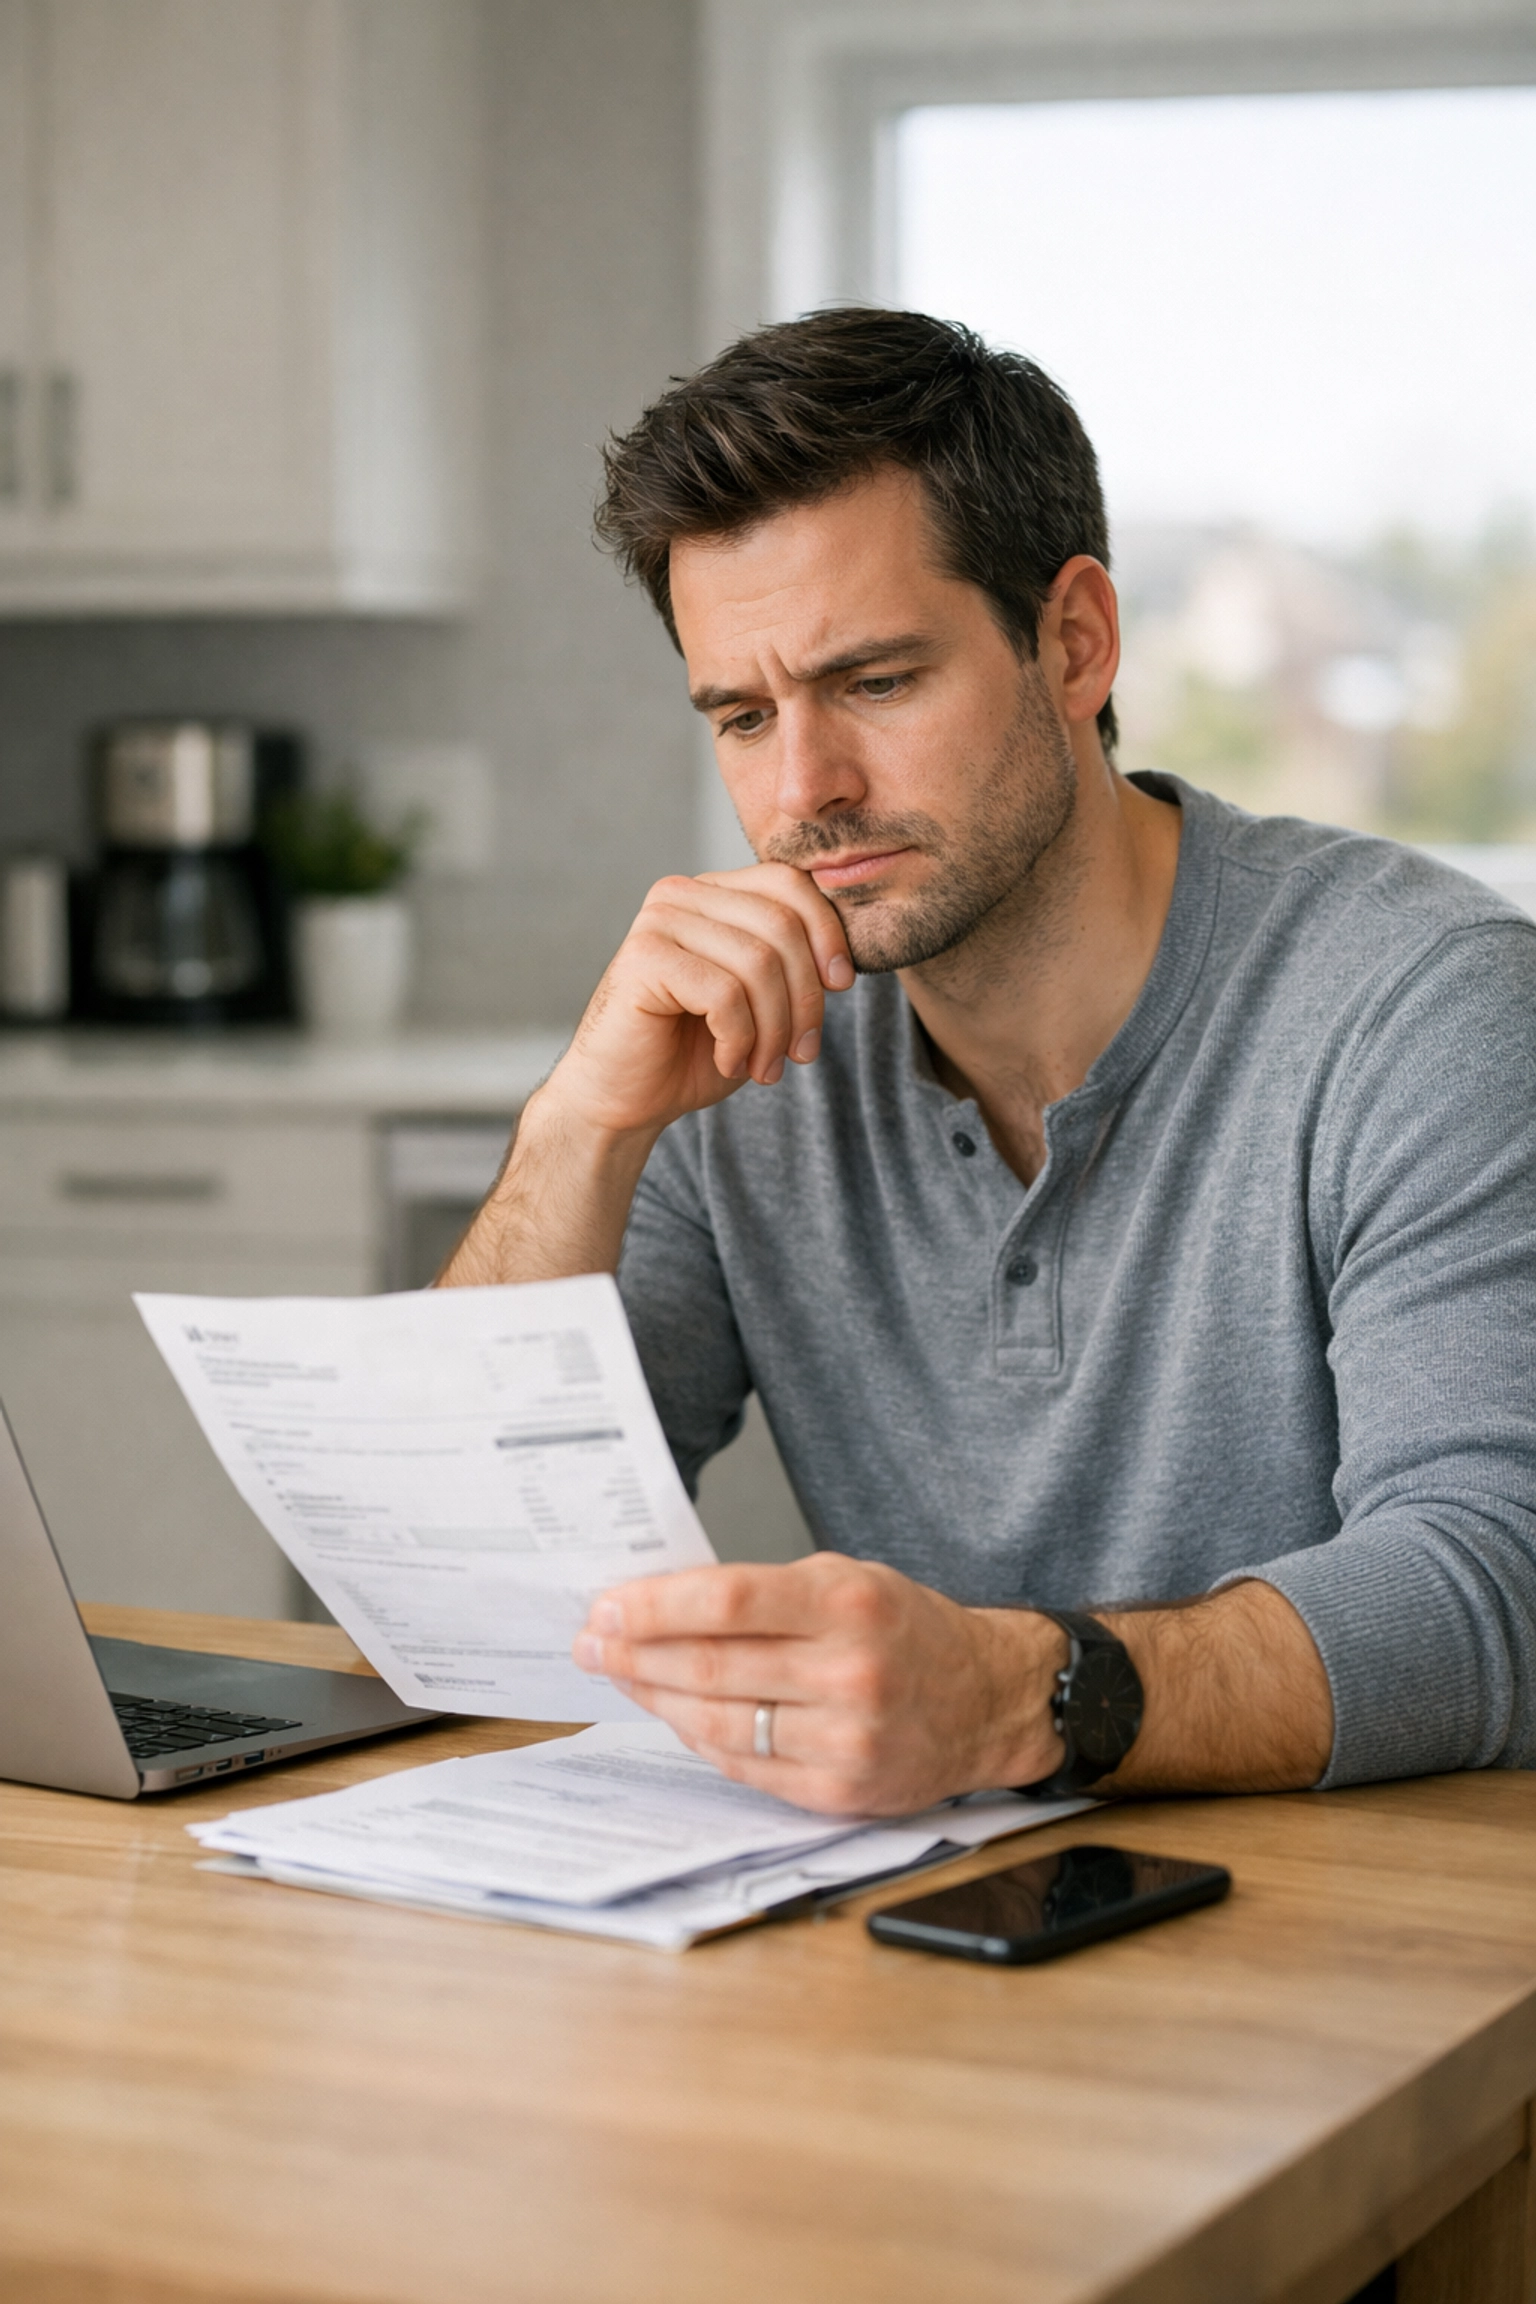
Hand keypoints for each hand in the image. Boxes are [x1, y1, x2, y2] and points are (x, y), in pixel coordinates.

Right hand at [550, 865, 854, 1140]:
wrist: (624, 1099)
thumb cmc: (693, 1051)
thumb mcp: (760, 1001)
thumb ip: (792, 965)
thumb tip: (844, 959)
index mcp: (712, 892)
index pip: (790, 883)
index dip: (827, 933)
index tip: (841, 987)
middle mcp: (681, 894)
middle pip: (781, 926)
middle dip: (805, 999)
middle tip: (800, 1053)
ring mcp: (658, 922)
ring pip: (758, 964)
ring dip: (775, 1030)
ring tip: (764, 1067)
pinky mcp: (643, 959)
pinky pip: (725, 994)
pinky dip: (740, 1040)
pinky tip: (728, 1062)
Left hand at [572, 1554, 1066, 1815]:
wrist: (988, 1698)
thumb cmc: (907, 1629)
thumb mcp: (847, 1579)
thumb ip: (762, 1592)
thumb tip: (659, 1605)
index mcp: (847, 1604)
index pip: (726, 1602)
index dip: (652, 1607)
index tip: (604, 1607)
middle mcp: (848, 1673)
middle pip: (709, 1668)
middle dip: (632, 1656)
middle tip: (591, 1643)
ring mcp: (844, 1741)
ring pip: (716, 1723)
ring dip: (654, 1699)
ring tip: (621, 1676)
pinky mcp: (838, 1792)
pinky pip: (742, 1766)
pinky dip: (699, 1738)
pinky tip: (675, 1715)